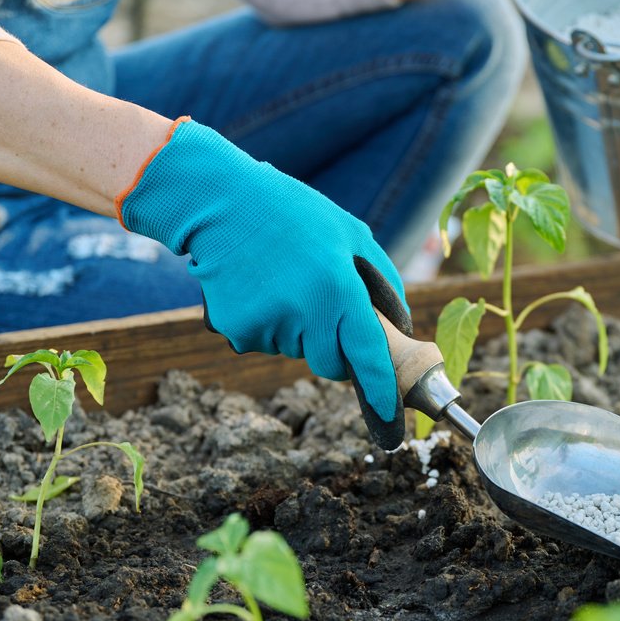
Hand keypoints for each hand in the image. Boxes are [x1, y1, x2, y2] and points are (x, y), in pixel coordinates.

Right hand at [118, 118, 411, 448]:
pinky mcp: (236, 330)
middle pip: (330, 365)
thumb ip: (383, 283)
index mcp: (337, 288)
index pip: (367, 355)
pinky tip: (258, 286)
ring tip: (283, 279)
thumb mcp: (352, 234)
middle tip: (320, 303)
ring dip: (298, 328)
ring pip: (296, 350)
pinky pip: (265, 342)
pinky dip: (267, 323)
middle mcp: (303, 313)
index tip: (392, 418)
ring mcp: (267, 325)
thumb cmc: (295, 214)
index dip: (382, 390)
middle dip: (333, 347)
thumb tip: (399, 328)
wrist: (220, 202)